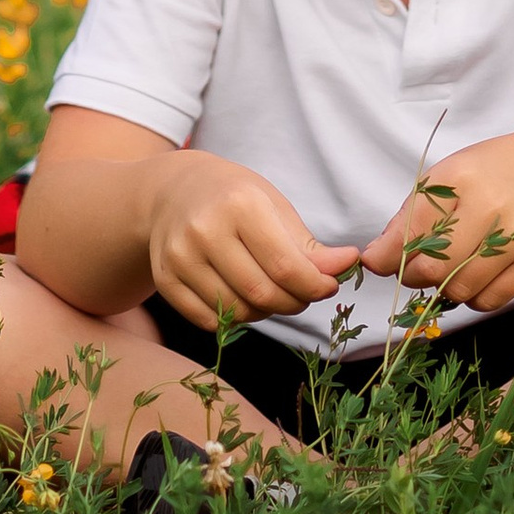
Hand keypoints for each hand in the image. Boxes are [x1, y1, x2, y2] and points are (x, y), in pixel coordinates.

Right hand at [144, 152, 360, 328]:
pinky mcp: (166, 279)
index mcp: (240, 203)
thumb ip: (308, 245)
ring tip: (272, 291)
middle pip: (262, 294)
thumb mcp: (273, 206)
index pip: (285, 266)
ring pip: (238, 312)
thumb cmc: (233, 197)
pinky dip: (235, 318)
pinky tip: (241, 295)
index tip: (329, 287)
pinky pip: (210, 322)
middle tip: (303, 293)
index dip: (315, 286)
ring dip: (266, 312)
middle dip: (294, 302)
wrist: (173, 191)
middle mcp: (205, 230)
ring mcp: (180, 257)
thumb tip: (348, 266)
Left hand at [360, 128, 513, 314]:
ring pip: (460, 291)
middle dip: (413, 276)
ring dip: (444, 289)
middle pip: (434, 271)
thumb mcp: (446, 176)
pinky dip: (473, 297)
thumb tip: (375, 258)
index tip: (378, 262)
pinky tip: (475, 274)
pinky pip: (489, 301)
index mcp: (459, 180)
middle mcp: (489, 208)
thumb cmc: (490, 173)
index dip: (387, 257)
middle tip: (415, 267)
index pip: (411, 233)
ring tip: (449, 266)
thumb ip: (410, 216)